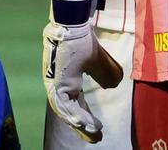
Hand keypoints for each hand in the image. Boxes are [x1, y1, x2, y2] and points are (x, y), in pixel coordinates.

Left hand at [42, 0, 122, 142]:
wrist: (72, 28)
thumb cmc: (83, 41)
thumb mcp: (99, 62)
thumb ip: (106, 73)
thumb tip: (113, 85)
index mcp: (69, 81)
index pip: (77, 105)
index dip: (87, 117)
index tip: (99, 128)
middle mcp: (59, 86)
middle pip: (71, 112)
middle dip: (83, 127)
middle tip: (95, 139)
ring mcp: (55, 86)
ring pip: (66, 112)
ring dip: (80, 124)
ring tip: (93, 134)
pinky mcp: (54, 84)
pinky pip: (64, 105)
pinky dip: (74, 116)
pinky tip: (84, 124)